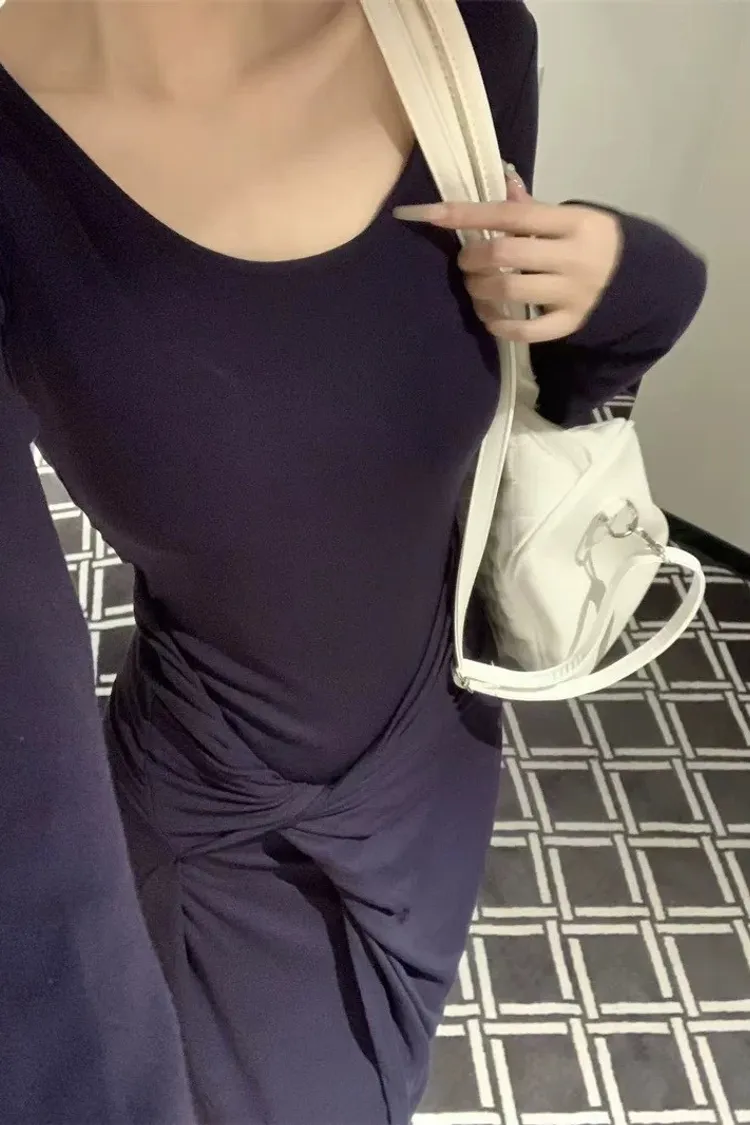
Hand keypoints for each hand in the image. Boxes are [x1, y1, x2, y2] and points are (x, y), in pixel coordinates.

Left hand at [393, 169, 622, 343]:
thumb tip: (501, 180)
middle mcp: (573, 257)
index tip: (433, 214)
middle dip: (473, 257)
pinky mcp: (570, 323)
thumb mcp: (570, 217)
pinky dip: (499, 324)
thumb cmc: (591, 242)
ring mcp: (572, 293)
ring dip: (479, 289)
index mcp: (573, 222)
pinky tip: (489, 315)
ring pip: (509, 291)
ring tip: (475, 286)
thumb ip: (532, 208)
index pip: (512, 215)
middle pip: (505, 254)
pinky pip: (526, 330)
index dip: (468, 215)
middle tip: (466, 261)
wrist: (636, 278)